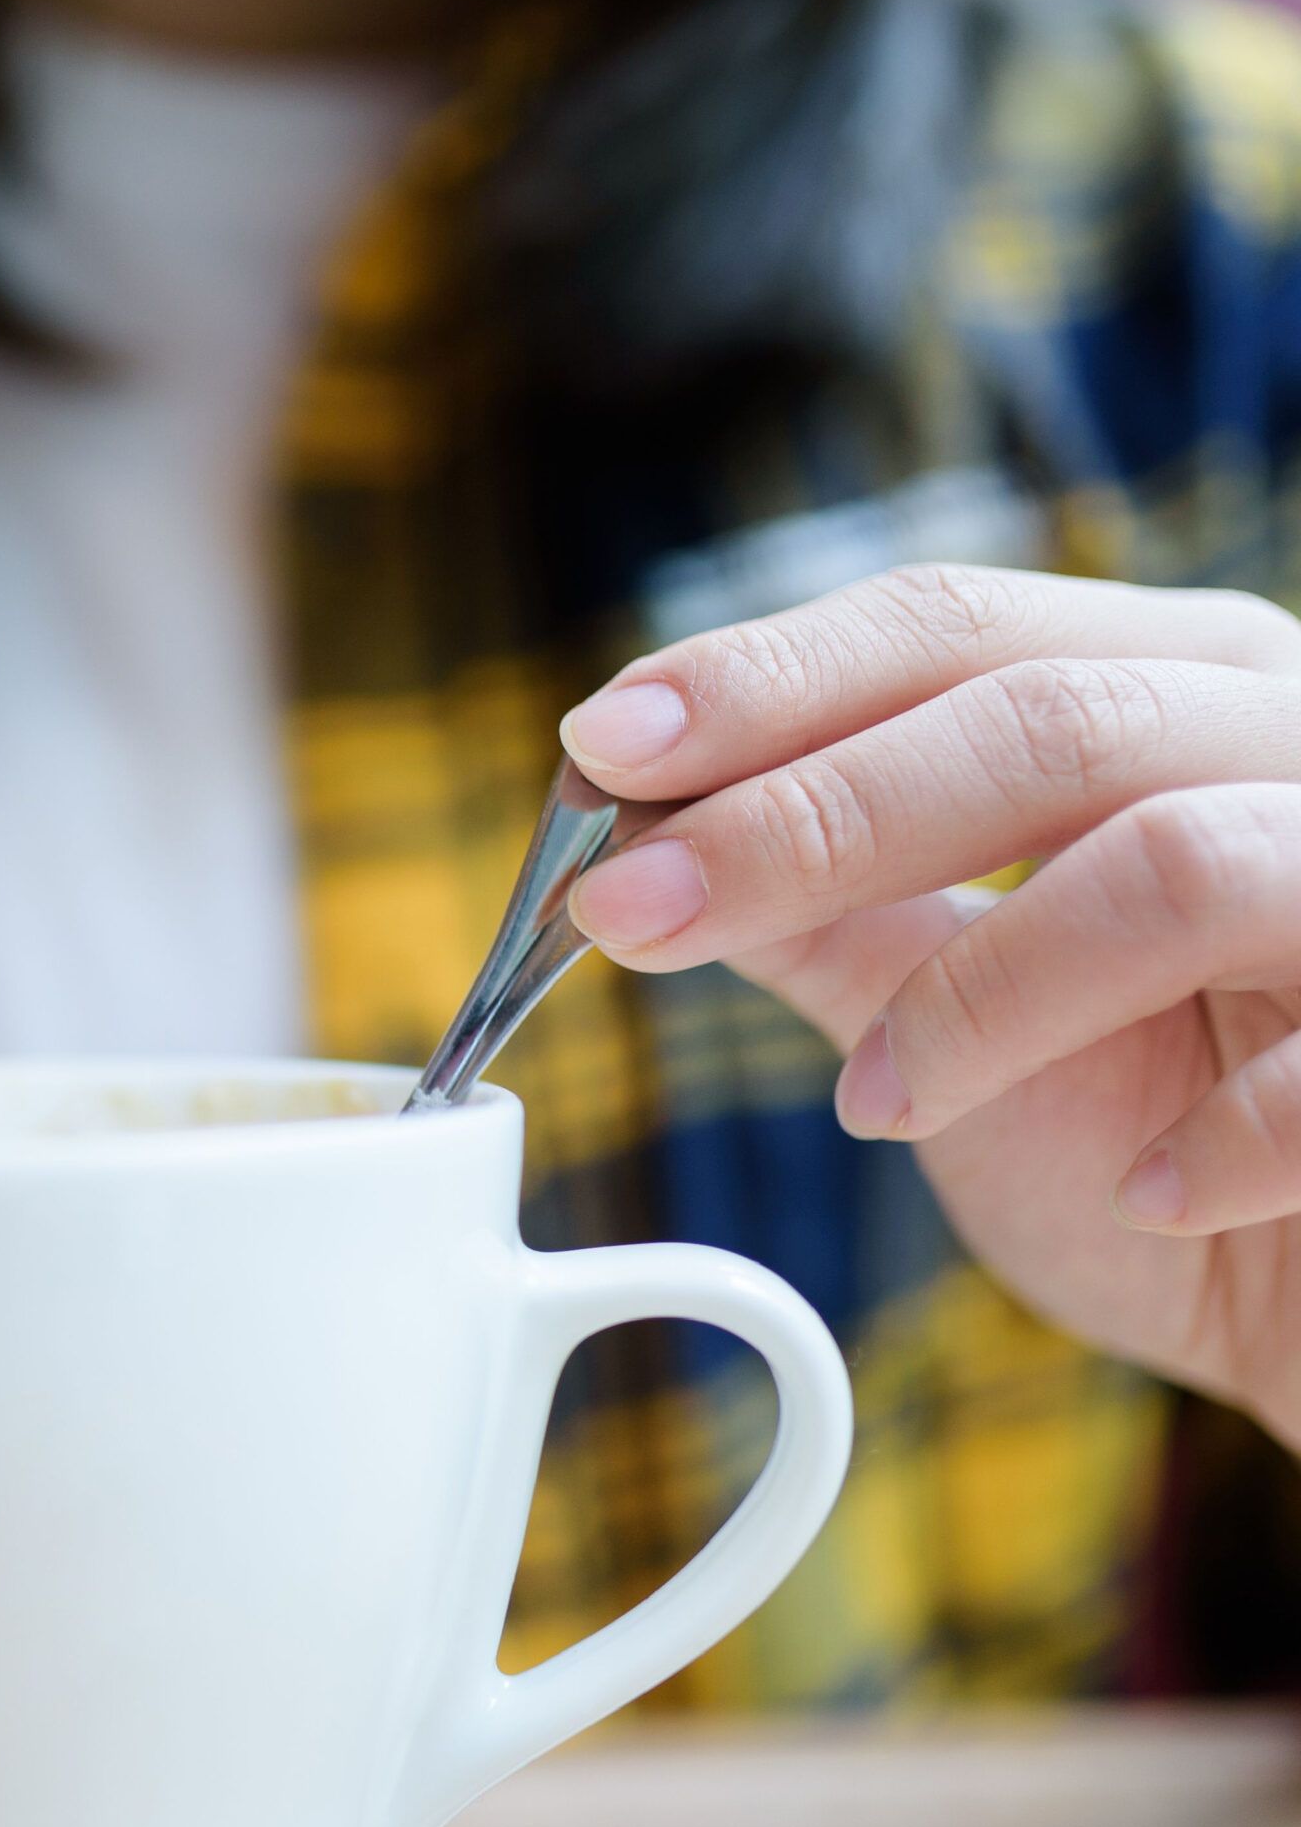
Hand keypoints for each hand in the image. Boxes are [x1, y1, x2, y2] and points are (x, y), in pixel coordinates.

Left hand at [558, 563, 1300, 1450]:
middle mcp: (1290, 741)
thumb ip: (839, 928)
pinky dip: (1213, 1134)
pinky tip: (1143, 1194)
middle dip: (806, 815)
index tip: (595, 749)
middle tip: (625, 911)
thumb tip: (644, 856)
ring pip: (1172, 860)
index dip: (765, 681)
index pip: (950, 631)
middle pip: (1039, 720)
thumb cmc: (1162, 1154)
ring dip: (982, 995)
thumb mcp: (962, 1030)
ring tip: (878, 1105)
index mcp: (1166, 697)